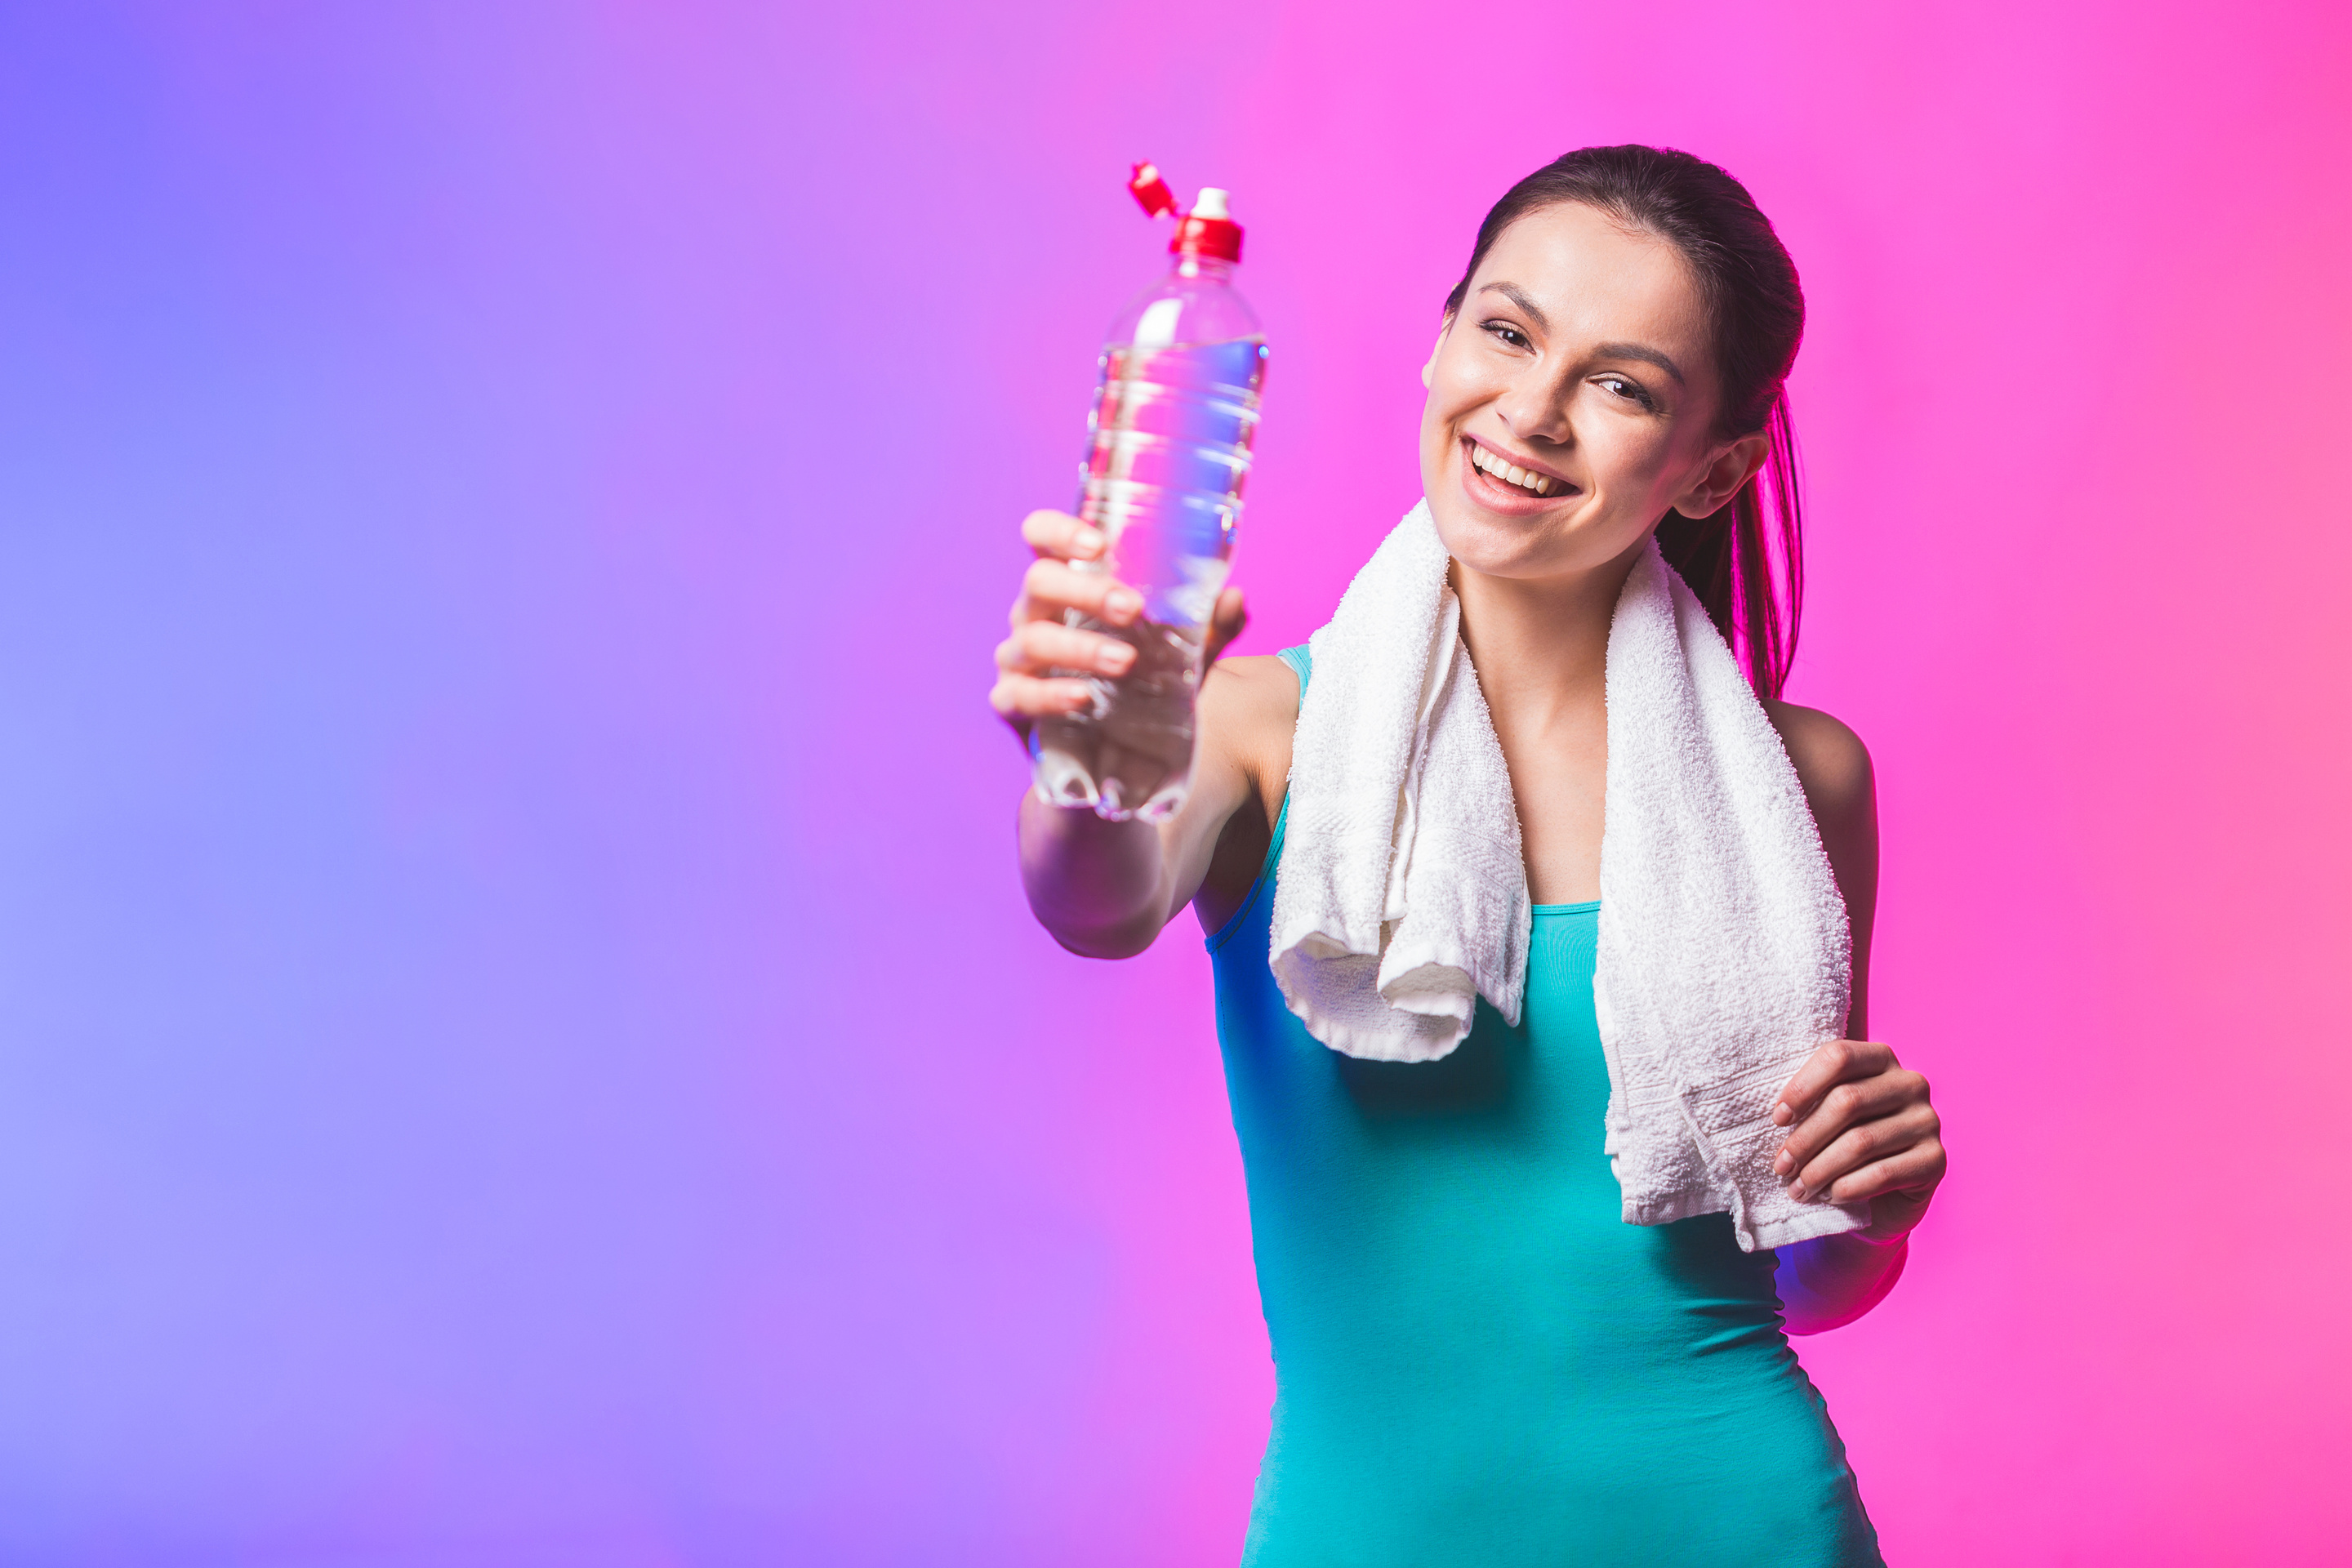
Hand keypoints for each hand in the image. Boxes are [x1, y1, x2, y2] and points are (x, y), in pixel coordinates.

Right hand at [989, 509, 1246, 745]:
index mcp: (1066, 583)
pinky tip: (1084, 697)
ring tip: (1126, 661)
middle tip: (1132, 608)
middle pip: (1039, 582)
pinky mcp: (1012, 701)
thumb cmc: (1138, 677)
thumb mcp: (1178, 651)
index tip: (1098, 544)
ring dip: (1080, 647)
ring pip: (1032, 639)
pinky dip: (1051, 694)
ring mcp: (1018, 657)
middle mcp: (1034, 612)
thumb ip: (1208, 627)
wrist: (1115, 747)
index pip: (1041, 536)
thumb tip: (1235, 598)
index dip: (1058, 530)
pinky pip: (1019, 694)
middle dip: (1086, 591)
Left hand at [1771, 1039, 1944, 1242]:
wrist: (1881, 1198)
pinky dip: (1848, 1187)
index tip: (1778, 1120)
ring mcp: (1927, 1120)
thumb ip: (1810, 1102)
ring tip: (1797, 1188)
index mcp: (1880, 1058)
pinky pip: (1883, 1172)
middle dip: (1805, 1139)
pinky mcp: (1935, 1159)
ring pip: (1861, 1141)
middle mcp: (1910, 1083)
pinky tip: (1828, 1196)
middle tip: (1781, 1167)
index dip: (1802, 1087)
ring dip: (1820, 1169)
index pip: (1838, 1057)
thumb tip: (1777, 1114)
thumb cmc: (1842, 1145)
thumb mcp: (1825, 1117)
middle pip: (1847, 1102)